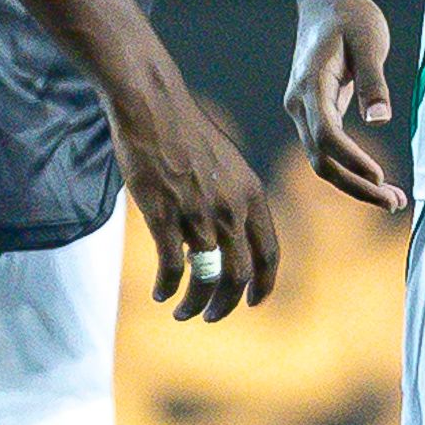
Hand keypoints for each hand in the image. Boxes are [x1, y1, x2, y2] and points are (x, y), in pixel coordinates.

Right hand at [118, 75, 280, 320]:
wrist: (153, 108)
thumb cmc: (186, 135)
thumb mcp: (229, 167)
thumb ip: (235, 202)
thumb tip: (230, 239)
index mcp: (252, 196)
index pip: (270, 254)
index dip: (264, 285)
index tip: (253, 302)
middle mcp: (231, 208)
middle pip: (239, 275)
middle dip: (227, 304)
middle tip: (212, 316)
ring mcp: (198, 214)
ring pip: (205, 278)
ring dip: (195, 304)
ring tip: (183, 313)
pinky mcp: (164, 216)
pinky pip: (172, 268)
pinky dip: (167, 288)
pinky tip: (159, 293)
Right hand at [283, 0, 404, 212]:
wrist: (326, 1)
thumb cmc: (351, 16)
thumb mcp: (370, 41)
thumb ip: (374, 80)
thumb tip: (380, 119)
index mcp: (310, 85)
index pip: (326, 134)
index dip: (352, 159)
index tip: (380, 176)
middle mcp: (299, 103)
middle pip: (321, 159)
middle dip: (356, 185)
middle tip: (395, 204)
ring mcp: (303, 110)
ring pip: (322, 160)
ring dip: (355, 184)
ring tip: (393, 200)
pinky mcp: (314, 112)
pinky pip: (328, 149)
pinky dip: (351, 169)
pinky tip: (377, 181)